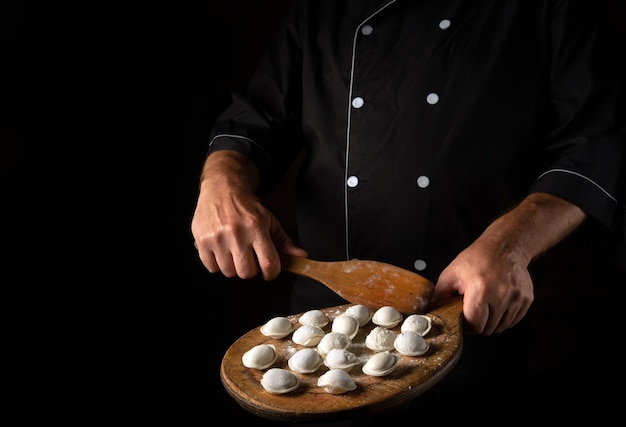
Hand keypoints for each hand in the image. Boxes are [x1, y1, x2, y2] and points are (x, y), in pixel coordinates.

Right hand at [191, 151, 306, 279]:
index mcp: (256, 228)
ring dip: (233, 267)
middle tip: (249, 258)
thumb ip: (284, 241)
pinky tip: (221, 251)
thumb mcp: (269, 220)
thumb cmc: (247, 206)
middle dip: (251, 269)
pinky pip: (211, 268)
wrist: (222, 188)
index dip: (271, 273)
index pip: (269, 264)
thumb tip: (301, 256)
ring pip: (229, 272)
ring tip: (234, 252)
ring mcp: (217, 238)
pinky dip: (217, 264)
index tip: (269, 271)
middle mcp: (236, 233)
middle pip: (247, 272)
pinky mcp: (202, 240)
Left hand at [431, 235, 533, 334]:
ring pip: (501, 327)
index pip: (475, 324)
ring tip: (486, 305)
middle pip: (488, 329)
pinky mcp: (526, 299)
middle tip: (474, 310)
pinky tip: (497, 304)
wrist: (505, 246)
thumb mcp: (452, 272)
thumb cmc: (477, 258)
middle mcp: (502, 295)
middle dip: (479, 324)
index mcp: (481, 289)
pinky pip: (513, 320)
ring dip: (492, 322)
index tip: (464, 319)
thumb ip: (440, 294)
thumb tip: (432, 311)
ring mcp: (516, 298)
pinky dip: (504, 317)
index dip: (467, 326)